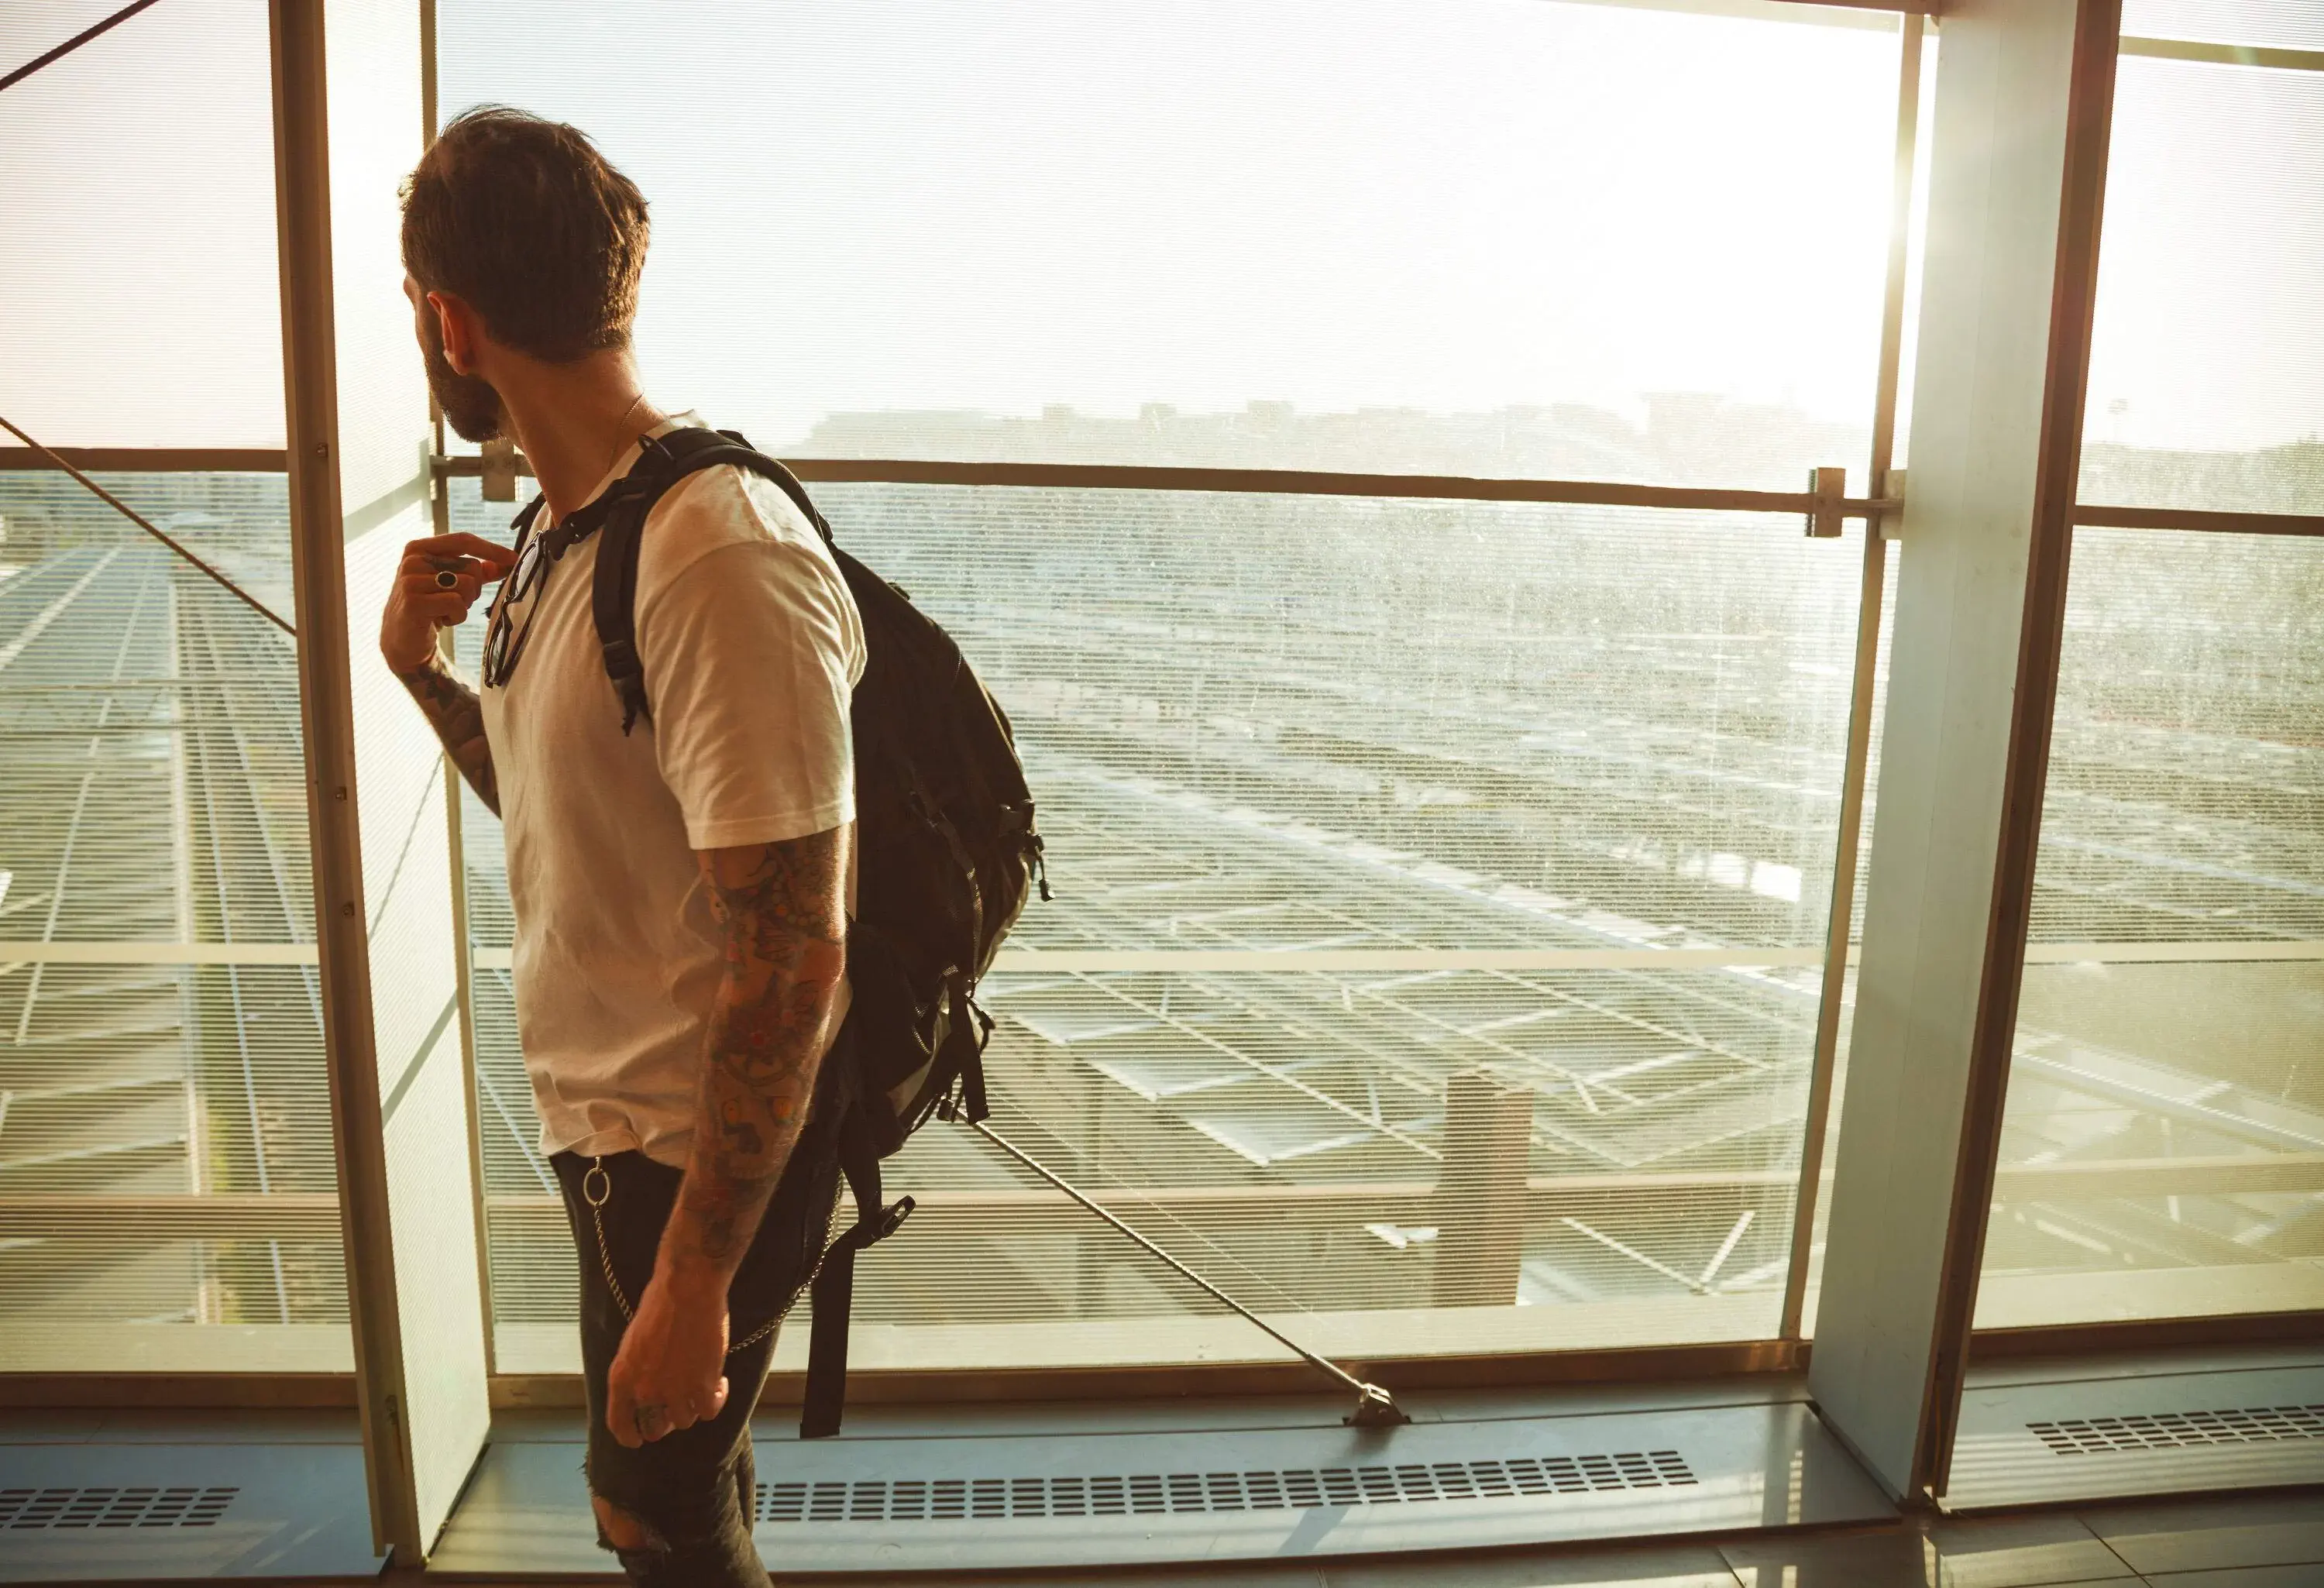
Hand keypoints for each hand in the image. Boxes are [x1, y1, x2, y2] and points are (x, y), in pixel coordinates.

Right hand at [379, 532, 514, 673]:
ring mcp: (410, 580)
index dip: (491, 549)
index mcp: (419, 548)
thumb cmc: (429, 608)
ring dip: (464, 605)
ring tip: (444, 611)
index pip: (463, 540)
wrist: (402, 640)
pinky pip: (457, 604)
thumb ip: (477, 571)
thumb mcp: (451, 585)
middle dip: (473, 590)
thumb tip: (508, 562)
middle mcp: (412, 560)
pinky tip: (440, 621)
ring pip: (467, 585)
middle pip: (471, 566)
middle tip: (453, 602)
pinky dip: (457, 616)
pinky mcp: (414, 602)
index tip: (514, 558)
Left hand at [604, 1265, 729, 1448]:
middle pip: (655, 1428)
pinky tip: (720, 1383)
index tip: (638, 1439)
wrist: (688, 1288)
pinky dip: (716, 1400)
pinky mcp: (702, 1386)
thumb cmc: (661, 1304)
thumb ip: (636, 1371)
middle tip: (679, 1405)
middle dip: (667, 1421)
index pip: (619, 1424)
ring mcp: (674, 1391)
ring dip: (693, 1406)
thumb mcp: (633, 1342)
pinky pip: (709, 1411)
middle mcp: (644, 1391)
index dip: (629, 1436)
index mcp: (621, 1378)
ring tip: (703, 1385)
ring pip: (685, 1420)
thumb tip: (645, 1389)